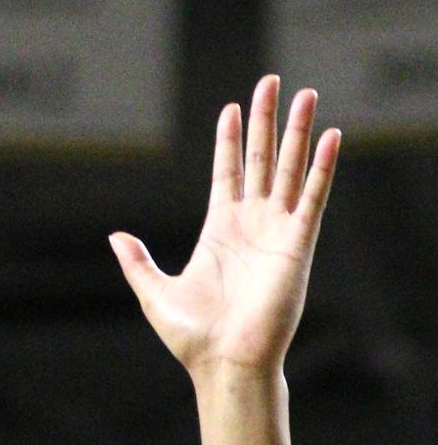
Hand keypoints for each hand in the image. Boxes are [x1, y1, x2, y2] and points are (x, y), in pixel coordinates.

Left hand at [110, 76, 339, 375]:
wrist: (224, 363)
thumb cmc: (192, 338)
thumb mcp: (154, 294)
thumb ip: (137, 263)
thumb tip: (115, 238)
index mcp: (219, 231)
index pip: (227, 173)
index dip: (229, 141)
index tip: (230, 109)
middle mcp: (251, 225)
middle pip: (262, 159)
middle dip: (267, 121)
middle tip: (270, 81)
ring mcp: (276, 231)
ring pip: (290, 169)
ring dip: (298, 132)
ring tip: (306, 93)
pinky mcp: (297, 244)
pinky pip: (313, 197)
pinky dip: (322, 167)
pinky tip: (331, 136)